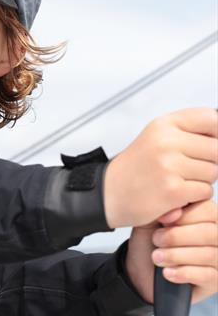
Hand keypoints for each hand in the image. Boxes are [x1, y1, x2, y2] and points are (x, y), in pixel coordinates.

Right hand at [103, 108, 217, 228]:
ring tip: (180, 181)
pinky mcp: (172, 190)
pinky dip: (195, 196)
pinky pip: (205, 191)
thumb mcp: (156, 136)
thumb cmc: (135, 167)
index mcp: (164, 125)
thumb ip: (187, 130)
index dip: (217, 133)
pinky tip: (177, 194)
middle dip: (210, 162)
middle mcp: (166, 142)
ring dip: (202, 181)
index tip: (210, 143)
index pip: (211, 119)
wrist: (108, 193)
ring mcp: (169, 166)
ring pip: (213, 172)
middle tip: (190, 169)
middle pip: (216, 149)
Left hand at [124, 199, 217, 304]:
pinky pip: (206, 275)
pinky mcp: (216, 281)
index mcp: (210, 217)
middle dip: (177, 236)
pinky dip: (182, 273)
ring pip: (207, 254)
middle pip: (209, 233)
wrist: (146, 271)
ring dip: (176, 256)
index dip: (184, 216)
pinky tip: (167, 272)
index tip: (162, 221)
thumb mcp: (155, 221)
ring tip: (157, 257)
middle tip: (157, 240)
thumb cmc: (154, 242)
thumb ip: (165, 210)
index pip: (208, 210)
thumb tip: (175, 212)